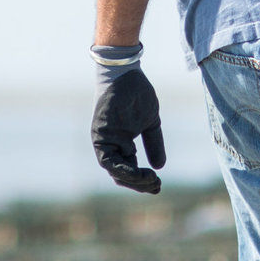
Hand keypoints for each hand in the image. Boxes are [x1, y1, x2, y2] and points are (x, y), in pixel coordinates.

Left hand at [93, 68, 167, 192]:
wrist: (127, 74)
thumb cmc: (138, 95)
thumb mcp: (151, 124)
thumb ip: (153, 144)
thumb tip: (160, 167)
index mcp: (121, 144)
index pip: (129, 170)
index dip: (143, 181)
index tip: (159, 184)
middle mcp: (111, 145)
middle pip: (121, 175)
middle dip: (139, 184)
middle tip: (157, 186)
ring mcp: (104, 141)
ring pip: (114, 171)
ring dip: (132, 180)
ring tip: (151, 180)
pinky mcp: (99, 136)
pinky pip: (107, 160)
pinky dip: (122, 169)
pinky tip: (138, 172)